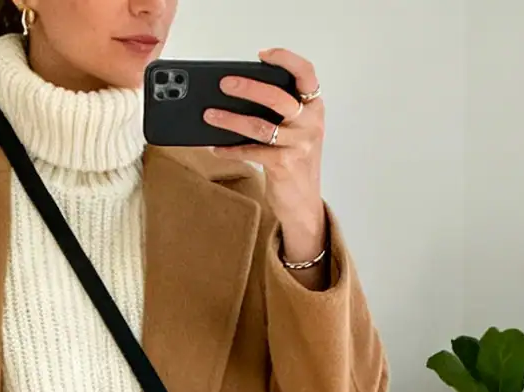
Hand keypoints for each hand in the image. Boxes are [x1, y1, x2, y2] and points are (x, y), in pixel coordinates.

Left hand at [207, 49, 326, 268]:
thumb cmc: (295, 161)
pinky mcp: (284, 165)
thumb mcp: (295, 131)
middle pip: (278, 97)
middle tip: (224, 83)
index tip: (262, 55)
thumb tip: (238, 92)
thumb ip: (279, 111)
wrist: (303, 203)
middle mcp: (310, 123)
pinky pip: (251, 151)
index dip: (285, 59)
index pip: (306, 73)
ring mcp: (299, 145)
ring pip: (260, 125)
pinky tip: (215, 147)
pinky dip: (230, 149)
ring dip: (230, 119)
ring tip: (209, 115)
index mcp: (314, 108)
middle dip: (248, 87)